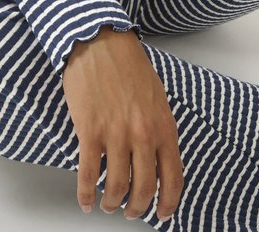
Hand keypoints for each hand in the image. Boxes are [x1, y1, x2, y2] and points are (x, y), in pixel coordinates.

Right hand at [62, 25, 183, 220]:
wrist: (101, 43)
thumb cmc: (129, 67)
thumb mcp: (157, 97)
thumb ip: (159, 129)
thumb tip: (157, 159)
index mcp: (163, 125)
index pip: (173, 176)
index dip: (168, 201)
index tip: (164, 214)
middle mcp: (143, 133)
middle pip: (143, 188)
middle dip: (137, 208)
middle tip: (131, 212)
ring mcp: (116, 134)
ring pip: (116, 187)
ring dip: (111, 203)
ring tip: (108, 205)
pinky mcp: (90, 132)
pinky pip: (88, 175)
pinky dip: (86, 195)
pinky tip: (86, 200)